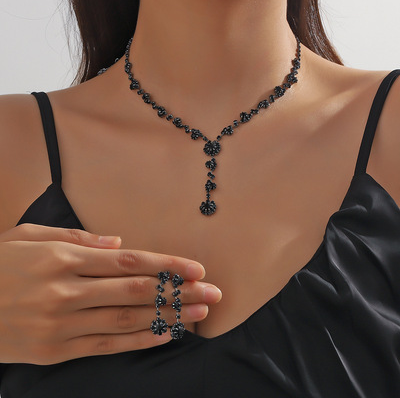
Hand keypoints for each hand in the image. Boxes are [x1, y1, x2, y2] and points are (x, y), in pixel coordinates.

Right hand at [0, 224, 220, 364]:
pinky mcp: (56, 351)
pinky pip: (107, 346)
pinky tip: (164, 335)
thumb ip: (78, 238)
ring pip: (128, 320)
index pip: (130, 261)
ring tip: (199, 314)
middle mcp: (69, 291)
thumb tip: (119, 242)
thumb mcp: (30, 236)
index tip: (196, 267)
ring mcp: (63, 324)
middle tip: (213, 292)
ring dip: (169, 317)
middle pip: (138, 291)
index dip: (167, 264)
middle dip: (180, 292)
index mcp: (65, 258)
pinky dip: (140, 341)